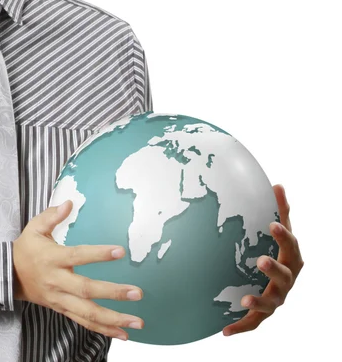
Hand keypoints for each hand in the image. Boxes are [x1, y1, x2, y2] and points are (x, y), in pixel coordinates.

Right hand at [13, 200, 143, 340]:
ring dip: (113, 319)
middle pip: (86, 290)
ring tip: (137, 322)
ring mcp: (60, 298)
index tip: (120, 251)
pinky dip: (104, 330)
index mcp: (52, 258)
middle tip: (137, 293)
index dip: (98, 255)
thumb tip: (69, 202)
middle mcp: (57, 281)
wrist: (8, 276)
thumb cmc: (26, 249)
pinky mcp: (62, 309)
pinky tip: (123, 334)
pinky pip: (84, 322)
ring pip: (87, 313)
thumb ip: (51, 216)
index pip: (78, 256)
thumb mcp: (33, 228)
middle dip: (112, 293)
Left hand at [223, 184, 303, 335]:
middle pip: (285, 276)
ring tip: (245, 300)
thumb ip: (280, 211)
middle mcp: (287, 280)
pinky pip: (253, 324)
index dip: (283, 235)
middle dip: (274, 269)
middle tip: (260, 260)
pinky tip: (224, 331)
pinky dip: (240, 327)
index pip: (291, 245)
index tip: (272, 224)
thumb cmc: (276, 252)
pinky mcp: (263, 314)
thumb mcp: (278, 233)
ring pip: (272, 303)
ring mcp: (276, 299)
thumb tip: (278, 184)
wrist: (270, 281)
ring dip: (258, 302)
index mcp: (291, 258)